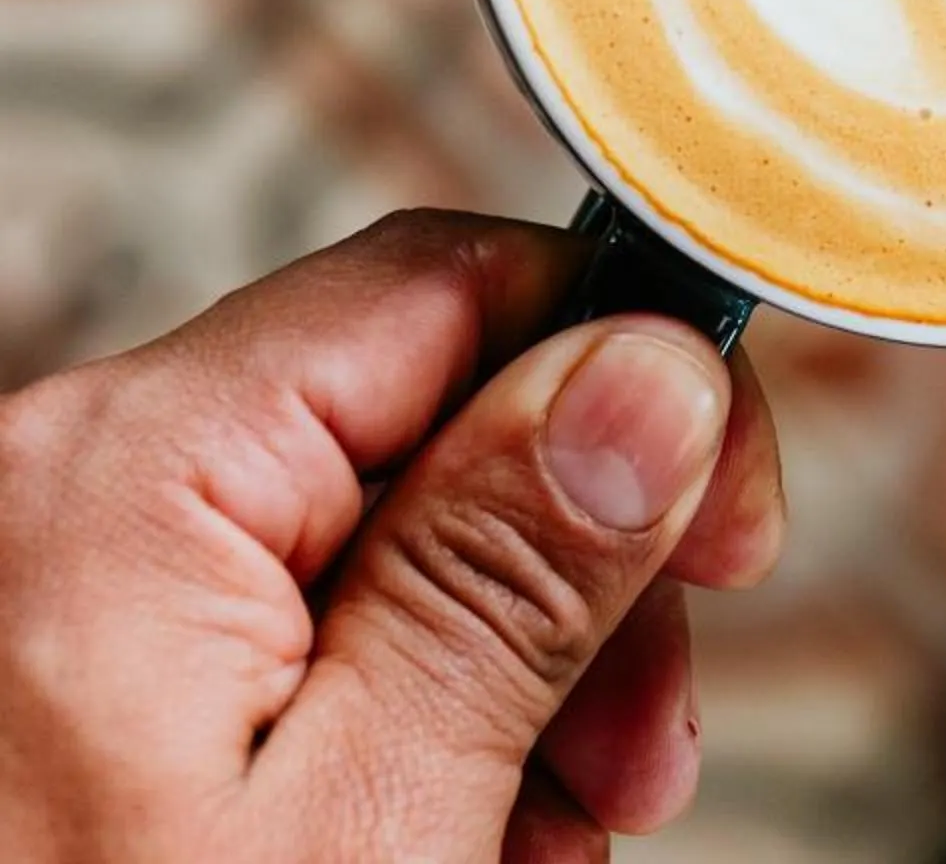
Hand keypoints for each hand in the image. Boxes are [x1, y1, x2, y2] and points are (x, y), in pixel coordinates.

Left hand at [0, 209, 785, 863]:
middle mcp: (66, 488)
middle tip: (643, 746)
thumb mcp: (371, 821)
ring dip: (513, 673)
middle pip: (432, 415)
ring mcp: (63, 583)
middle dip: (579, 573)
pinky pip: (300, 622)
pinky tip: (451, 835)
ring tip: (539, 837)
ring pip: (387, 531)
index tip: (728, 534)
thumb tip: (649, 372)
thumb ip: (509, 575)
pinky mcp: (76, 665)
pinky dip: (406, 719)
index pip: (453, 287)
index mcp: (123, 477)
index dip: (629, 391)